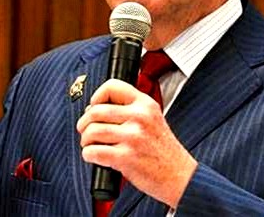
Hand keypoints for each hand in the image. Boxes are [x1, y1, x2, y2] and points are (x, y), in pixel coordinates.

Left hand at [76, 79, 196, 207]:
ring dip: (85, 140)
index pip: (112, 86)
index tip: (93, 107)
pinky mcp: (126, 157)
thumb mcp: (152, 119)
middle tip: (85, 130)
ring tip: (90, 144)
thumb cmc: (163, 150)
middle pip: (95, 111)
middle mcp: (139, 117)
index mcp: (145, 104)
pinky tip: (94, 156)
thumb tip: (93, 108)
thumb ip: (129, 110)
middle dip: (84, 123)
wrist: (180, 176)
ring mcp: (132, 137)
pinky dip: (88, 155)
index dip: (97, 96)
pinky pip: (93, 152)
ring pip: (92, 131)